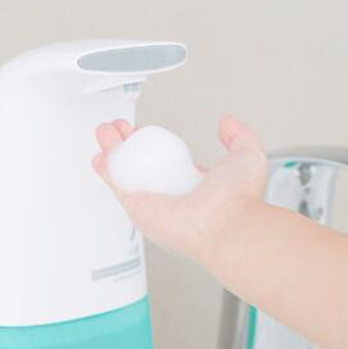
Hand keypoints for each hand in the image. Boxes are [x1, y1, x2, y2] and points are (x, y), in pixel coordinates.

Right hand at [92, 115, 267, 262]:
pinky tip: (101, 152)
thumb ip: (238, 136)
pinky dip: (106, 167)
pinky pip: (118, 184)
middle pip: (143, 166)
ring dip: (113, 150)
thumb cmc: (241, 201)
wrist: (229, 225)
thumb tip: (227, 123)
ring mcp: (155, 202)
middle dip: (129, 145)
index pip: (170, 163)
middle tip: (121, 129)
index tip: (146, 133)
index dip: (156, 146)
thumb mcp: (246, 155)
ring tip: (105, 131)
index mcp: (196, 185)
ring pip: (127, 172)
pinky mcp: (138, 208)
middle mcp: (174, 197)